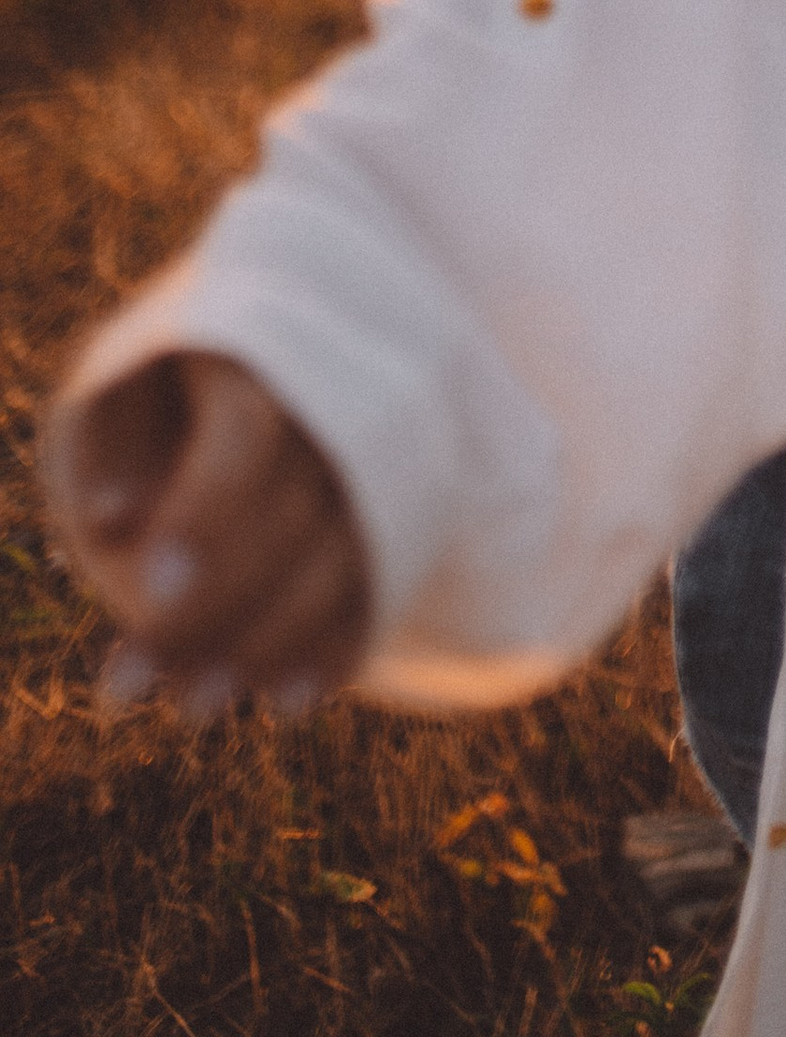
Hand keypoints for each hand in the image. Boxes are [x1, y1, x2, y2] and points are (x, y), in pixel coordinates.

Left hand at [45, 348, 370, 720]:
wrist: (303, 344)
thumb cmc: (190, 373)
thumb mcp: (140, 379)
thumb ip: (116, 439)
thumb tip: (112, 520)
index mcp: (268, 355)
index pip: (245, 438)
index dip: (204, 516)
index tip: (150, 593)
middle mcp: (343, 400)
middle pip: (292, 512)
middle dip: (215, 609)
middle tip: (139, 687)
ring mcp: (385, 456)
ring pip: (346, 558)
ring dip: (272, 644)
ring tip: (197, 707)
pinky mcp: (407, 506)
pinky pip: (384, 582)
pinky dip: (339, 645)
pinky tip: (288, 700)